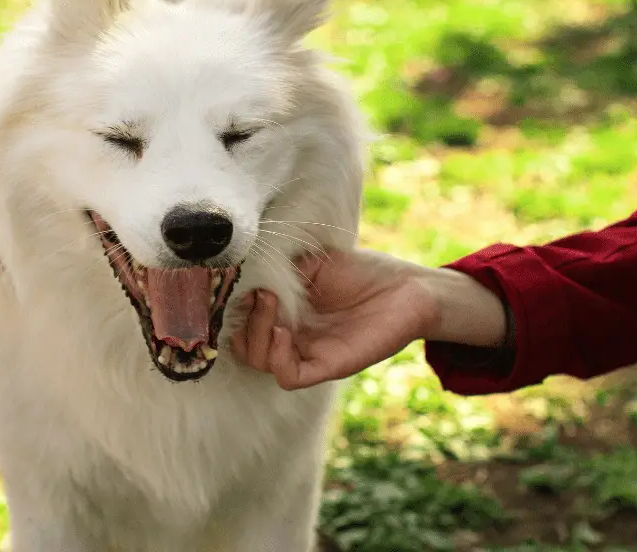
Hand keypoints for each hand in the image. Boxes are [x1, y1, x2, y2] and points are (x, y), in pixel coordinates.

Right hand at [230, 248, 506, 389]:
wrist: (408, 288)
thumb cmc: (362, 271)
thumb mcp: (309, 260)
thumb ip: (275, 267)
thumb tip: (238, 265)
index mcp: (283, 311)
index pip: (238, 319)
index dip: (229, 305)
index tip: (229, 282)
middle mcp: (289, 335)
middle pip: (241, 345)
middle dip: (240, 320)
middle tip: (259, 294)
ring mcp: (306, 353)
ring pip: (257, 361)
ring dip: (254, 333)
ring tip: (271, 305)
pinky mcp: (326, 366)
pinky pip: (287, 376)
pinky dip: (275, 356)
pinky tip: (283, 331)